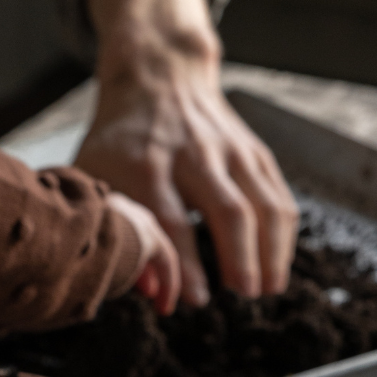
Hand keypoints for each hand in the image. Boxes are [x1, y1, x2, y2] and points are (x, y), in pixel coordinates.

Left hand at [76, 0, 297, 306]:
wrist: (157, 77)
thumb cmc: (117, 142)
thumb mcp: (94, 178)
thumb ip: (113, 231)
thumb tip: (147, 288)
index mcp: (145, 167)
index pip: (170, 221)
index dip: (184, 264)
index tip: (194, 299)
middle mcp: (192, 156)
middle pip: (226, 210)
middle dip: (238, 257)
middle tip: (243, 295)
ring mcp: (229, 150)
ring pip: (260, 203)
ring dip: (269, 250)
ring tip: (268, 289)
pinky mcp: (253, 150)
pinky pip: (276, 194)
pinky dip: (282, 232)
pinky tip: (276, 264)